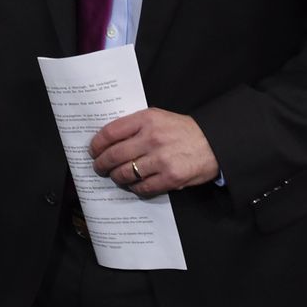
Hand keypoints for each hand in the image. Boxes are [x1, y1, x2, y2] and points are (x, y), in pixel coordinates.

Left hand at [89, 108, 219, 196]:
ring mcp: (161, 159)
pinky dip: (135, 188)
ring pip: (125, 173)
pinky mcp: (170, 177)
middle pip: (114, 155)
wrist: (214, 143)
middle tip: (98, 168)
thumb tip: (109, 139)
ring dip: (116, 178)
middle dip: (101, 164)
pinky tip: (134, 185)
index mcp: (146, 119)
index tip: (93, 150)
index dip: (97, 144)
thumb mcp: (158, 117)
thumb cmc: (183, 130)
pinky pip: (143, 187)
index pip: (110, 132)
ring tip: (116, 177)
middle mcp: (151, 138)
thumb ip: (136, 125)